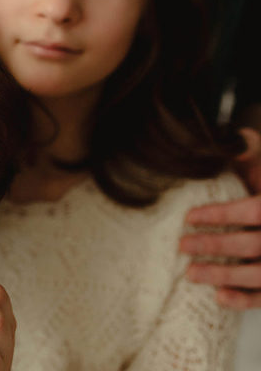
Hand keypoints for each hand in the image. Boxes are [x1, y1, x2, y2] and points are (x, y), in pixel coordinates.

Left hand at [180, 127, 260, 309]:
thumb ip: (253, 155)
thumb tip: (233, 136)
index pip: (253, 210)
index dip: (220, 214)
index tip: (190, 217)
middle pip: (253, 244)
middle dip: (215, 244)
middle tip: (183, 244)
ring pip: (260, 274)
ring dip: (224, 275)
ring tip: (191, 273)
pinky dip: (246, 300)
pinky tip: (221, 297)